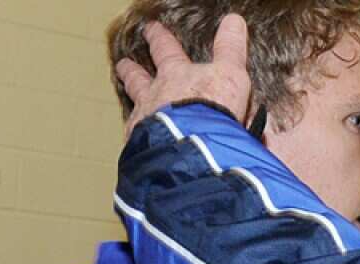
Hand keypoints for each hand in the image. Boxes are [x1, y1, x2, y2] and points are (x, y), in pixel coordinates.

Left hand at [116, 14, 251, 136]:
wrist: (195, 147)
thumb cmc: (215, 111)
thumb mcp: (233, 76)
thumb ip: (231, 48)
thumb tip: (234, 20)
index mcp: (177, 75)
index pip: (168, 50)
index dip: (160, 38)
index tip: (152, 29)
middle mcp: (156, 95)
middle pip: (139, 78)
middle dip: (132, 69)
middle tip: (125, 64)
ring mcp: (146, 120)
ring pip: (134, 106)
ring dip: (130, 98)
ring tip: (125, 94)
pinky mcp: (142, 145)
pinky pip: (135, 138)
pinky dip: (135, 136)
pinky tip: (134, 139)